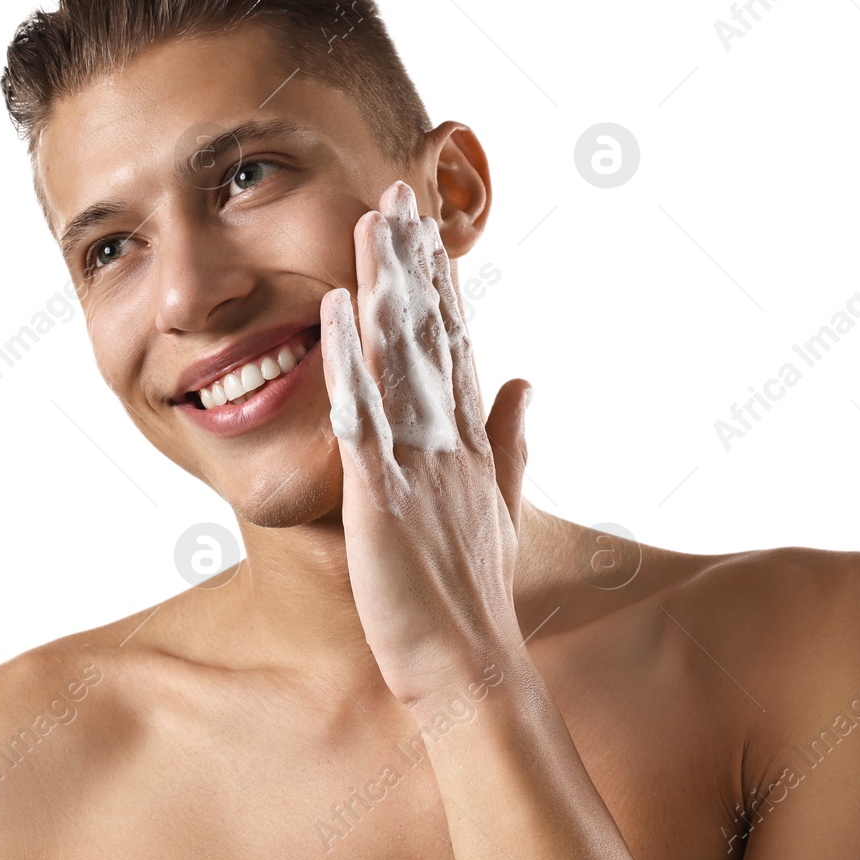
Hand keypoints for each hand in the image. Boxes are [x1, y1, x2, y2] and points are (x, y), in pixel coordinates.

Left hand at [320, 179, 533, 707]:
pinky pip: (361, 418)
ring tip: (372, 222)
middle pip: (430, 333)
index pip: (455, 343)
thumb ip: (513, 438)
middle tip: (399, 192)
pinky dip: (347, 363)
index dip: (441, 282)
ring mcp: (419, 462)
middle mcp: (449, 438)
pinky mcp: (384, 495)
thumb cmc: (475, 595)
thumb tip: (529, 380)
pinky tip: (330, 312)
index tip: (428, 228)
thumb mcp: (501, 505)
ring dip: (385, 287)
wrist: (472, 668)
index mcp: (469, 438)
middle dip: (414, 261)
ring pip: (400, 358)